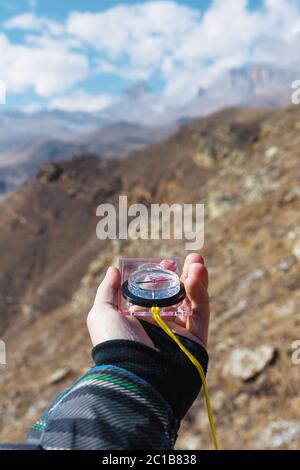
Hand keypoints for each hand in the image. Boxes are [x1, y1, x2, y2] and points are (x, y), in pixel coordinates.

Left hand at [87, 253, 209, 349]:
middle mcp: (160, 323)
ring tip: (198, 262)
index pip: (156, 291)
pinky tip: (196, 277)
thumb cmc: (114, 342)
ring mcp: (179, 331)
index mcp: (140, 317)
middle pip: (178, 293)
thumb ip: (108, 290)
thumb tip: (113, 270)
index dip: (163, 275)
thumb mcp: (102, 313)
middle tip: (192, 258)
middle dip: (185, 274)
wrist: (134, 373)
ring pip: (193, 300)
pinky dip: (200, 293)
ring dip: (197, 279)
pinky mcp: (195, 339)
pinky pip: (201, 312)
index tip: (167, 262)